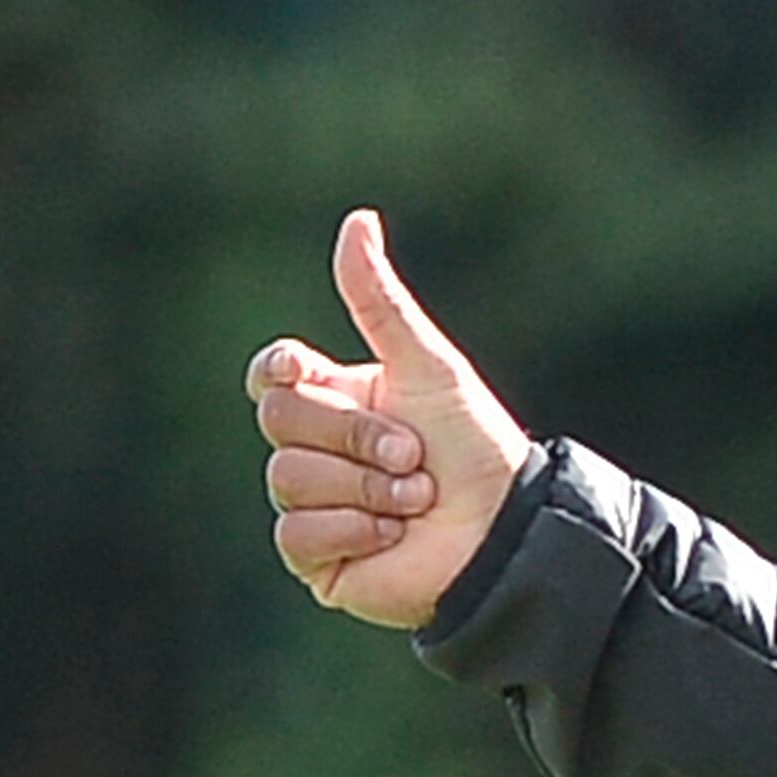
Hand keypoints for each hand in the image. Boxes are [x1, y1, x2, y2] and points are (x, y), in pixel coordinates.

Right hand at [251, 209, 534, 630]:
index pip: (271, 376)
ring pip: (286, 478)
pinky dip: (353, 531)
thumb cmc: (475, 447)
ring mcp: (313, 503)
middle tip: (414, 454)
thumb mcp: (428, 367)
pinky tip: (393, 537)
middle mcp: (318, 449)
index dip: (278, 372)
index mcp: (336, 399)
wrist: (505, 530)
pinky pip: (296, 533)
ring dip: (365, 487)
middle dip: (355, 436)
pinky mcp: (316, 557)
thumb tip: (358, 220)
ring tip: (416, 498)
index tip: (304, 371)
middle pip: (279, 421)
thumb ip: (380, 302)